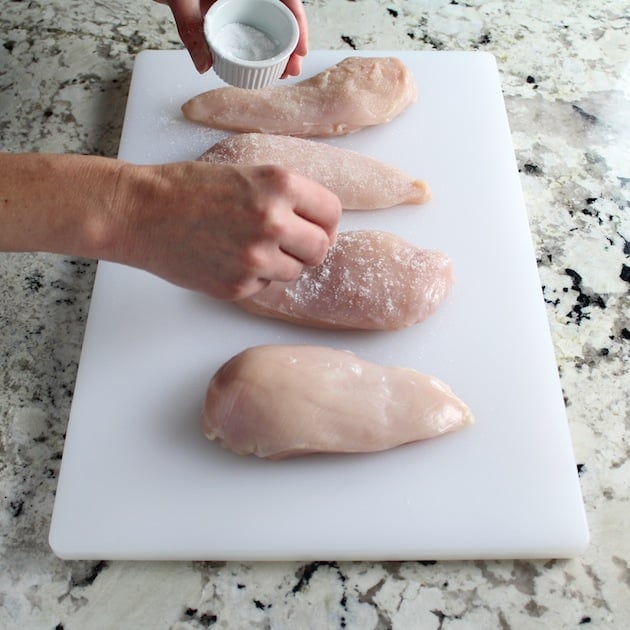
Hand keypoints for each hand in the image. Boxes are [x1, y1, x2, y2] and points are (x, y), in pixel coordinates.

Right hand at [114, 161, 340, 298]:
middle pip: (321, 249)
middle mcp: (273, 222)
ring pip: (295, 272)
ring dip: (280, 263)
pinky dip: (253, 277)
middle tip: (289, 244)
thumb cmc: (187, 188)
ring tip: (248, 246)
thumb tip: (318, 222)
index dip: (325, 222)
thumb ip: (286, 196)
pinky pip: (264, 286)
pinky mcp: (238, 286)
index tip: (317, 228)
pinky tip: (227, 259)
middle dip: (309, 248)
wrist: (140, 212)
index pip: (332, 213)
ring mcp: (256, 259)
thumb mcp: (246, 174)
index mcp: (280, 185)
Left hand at [155, 0, 308, 75]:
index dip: (299, 23)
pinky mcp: (230, 6)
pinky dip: (259, 45)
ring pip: (269, 21)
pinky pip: (253, 25)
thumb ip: (190, 27)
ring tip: (282, 72)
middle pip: (281, 13)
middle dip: (291, 43)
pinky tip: (262, 64)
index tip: (301, 48)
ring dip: (279, 47)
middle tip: (292, 70)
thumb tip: (203, 64)